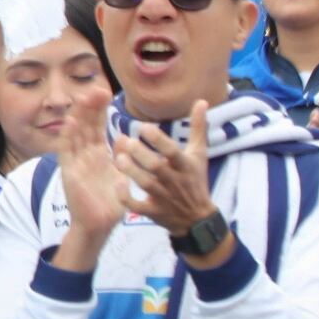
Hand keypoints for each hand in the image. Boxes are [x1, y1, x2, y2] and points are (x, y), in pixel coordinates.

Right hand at [56, 86, 128, 253]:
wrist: (100, 225)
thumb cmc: (111, 203)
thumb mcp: (121, 176)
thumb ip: (122, 157)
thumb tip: (123, 137)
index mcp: (98, 153)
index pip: (97, 125)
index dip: (100, 109)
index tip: (104, 92)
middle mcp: (85, 153)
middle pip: (86, 124)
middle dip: (90, 106)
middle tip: (96, 89)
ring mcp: (76, 161)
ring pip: (75, 133)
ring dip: (79, 115)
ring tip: (84, 97)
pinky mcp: (69, 171)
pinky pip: (67, 150)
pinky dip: (68, 136)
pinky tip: (72, 122)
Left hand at [113, 99, 220, 234]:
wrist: (198, 217)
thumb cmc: (195, 179)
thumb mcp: (199, 153)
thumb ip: (197, 127)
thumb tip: (201, 100)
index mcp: (184, 164)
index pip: (172, 151)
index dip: (159, 140)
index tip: (144, 127)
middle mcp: (174, 180)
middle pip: (157, 167)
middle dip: (141, 155)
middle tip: (126, 141)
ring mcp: (164, 197)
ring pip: (145, 185)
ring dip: (131, 172)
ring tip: (118, 159)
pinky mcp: (154, 211)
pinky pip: (137, 207)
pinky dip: (126, 199)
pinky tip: (117, 185)